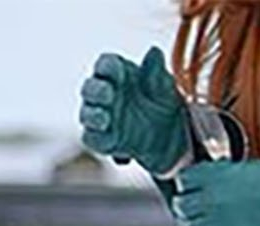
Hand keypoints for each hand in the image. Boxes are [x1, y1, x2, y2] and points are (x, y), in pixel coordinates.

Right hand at [78, 46, 189, 177]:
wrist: (173, 137)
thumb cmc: (164, 103)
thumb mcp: (166, 89)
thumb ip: (157, 72)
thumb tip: (155, 51)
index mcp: (118, 73)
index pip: (106, 64)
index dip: (108, 66)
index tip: (119, 69)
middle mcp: (105, 92)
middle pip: (90, 88)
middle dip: (95, 90)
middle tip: (108, 93)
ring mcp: (102, 116)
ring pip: (86, 114)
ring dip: (92, 115)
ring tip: (104, 118)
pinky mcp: (104, 139)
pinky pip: (92, 139)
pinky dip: (97, 139)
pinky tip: (109, 139)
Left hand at [173, 158, 259, 225]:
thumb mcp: (249, 170)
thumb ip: (227, 176)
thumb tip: (219, 181)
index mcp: (215, 177)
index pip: (185, 181)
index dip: (188, 185)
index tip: (191, 188)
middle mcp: (212, 202)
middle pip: (184, 208)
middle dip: (186, 209)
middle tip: (190, 210)